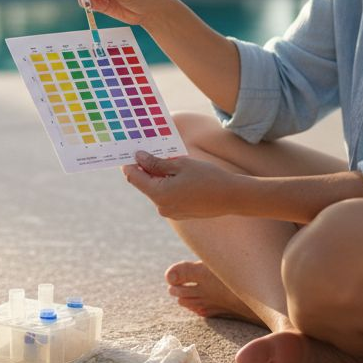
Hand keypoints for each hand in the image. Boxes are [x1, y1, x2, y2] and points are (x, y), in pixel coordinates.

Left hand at [122, 151, 243, 219]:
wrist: (232, 197)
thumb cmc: (208, 177)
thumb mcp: (180, 164)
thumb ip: (156, 162)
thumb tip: (138, 157)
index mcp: (159, 194)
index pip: (133, 177)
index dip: (129, 163)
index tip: (130, 150)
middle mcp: (161, 206)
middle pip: (145, 184)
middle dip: (147, 167)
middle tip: (152, 149)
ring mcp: (170, 212)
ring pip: (156, 189)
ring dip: (159, 175)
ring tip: (171, 159)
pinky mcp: (179, 213)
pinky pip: (167, 196)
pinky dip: (169, 184)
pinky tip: (180, 173)